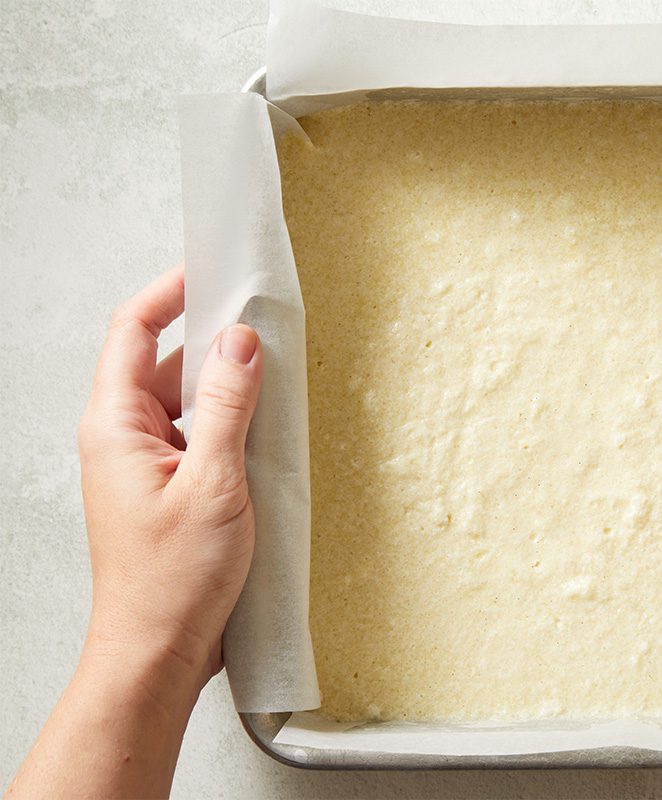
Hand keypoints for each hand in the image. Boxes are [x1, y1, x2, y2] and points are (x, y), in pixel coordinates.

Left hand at [7, 266, 262, 798]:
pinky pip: (200, 435)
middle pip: (165, 361)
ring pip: (187, 400)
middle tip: (264, 322)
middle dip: (213, 338)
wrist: (159, 653)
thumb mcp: (213, 482)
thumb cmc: (174, 581)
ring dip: (228, 386)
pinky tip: (268, 431)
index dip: (169, 292)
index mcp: (116, 425)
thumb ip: (225, 405)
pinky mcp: (173, 488)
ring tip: (275, 378)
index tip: (210, 268)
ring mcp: (148, 464)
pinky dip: (232, 423)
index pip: (134, 332)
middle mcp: (125, 437)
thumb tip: (239, 339)